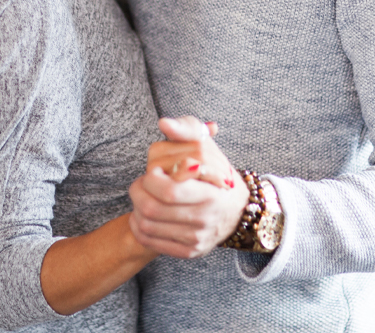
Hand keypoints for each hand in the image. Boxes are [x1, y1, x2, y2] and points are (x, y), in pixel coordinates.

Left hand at [129, 117, 249, 258]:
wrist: (238, 210)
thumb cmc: (216, 173)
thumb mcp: (206, 146)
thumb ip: (186, 130)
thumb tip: (164, 124)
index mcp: (211, 193)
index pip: (169, 191)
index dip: (152, 179)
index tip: (154, 169)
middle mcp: (205, 219)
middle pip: (153, 209)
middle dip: (138, 191)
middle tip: (141, 182)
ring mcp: (197, 238)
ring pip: (147, 226)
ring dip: (136, 207)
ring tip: (143, 196)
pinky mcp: (189, 251)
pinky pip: (151, 242)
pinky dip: (139, 227)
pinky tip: (143, 214)